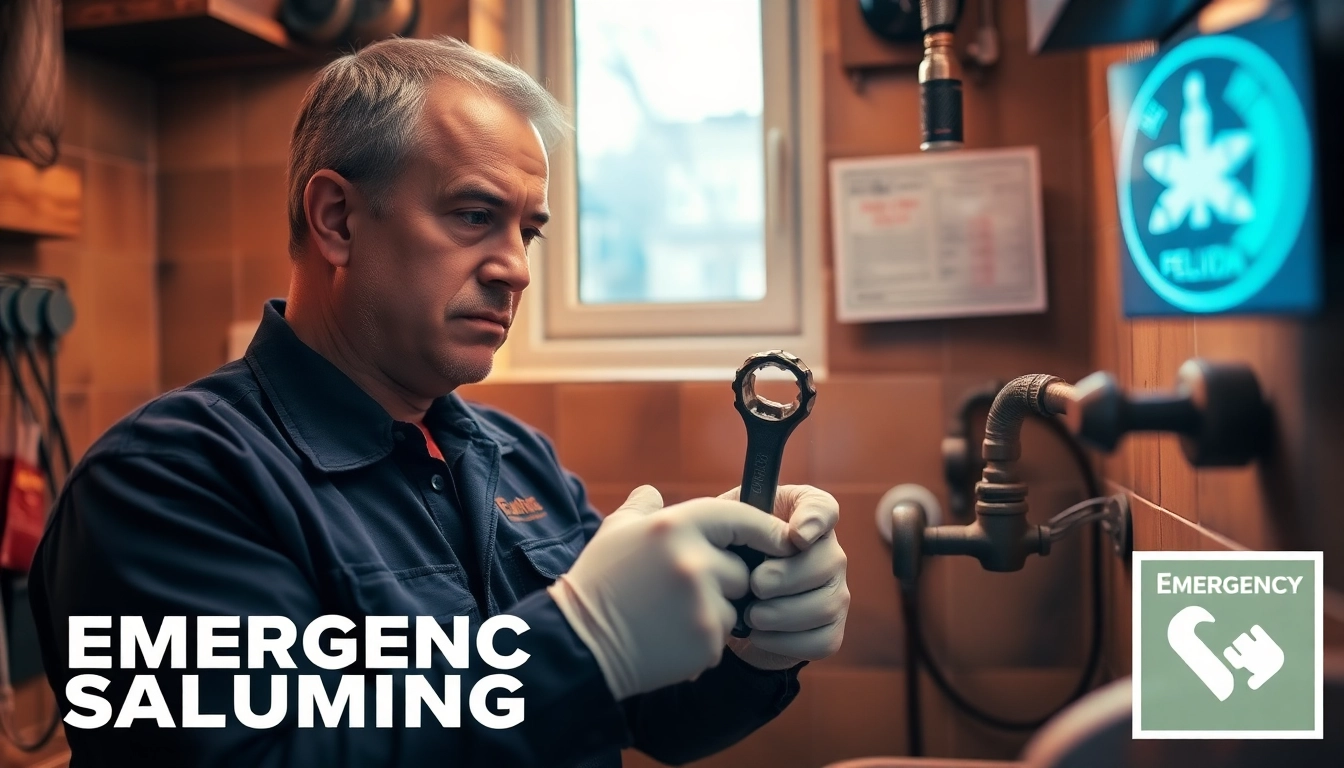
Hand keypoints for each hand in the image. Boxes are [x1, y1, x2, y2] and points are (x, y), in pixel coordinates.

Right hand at [548, 485, 796, 699]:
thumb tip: (653, 492)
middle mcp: (693, 561)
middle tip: (682, 589)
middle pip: (742, 568)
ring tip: (671, 613)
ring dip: (714, 609)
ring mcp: (702, 603)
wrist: (579, 646)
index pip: (740, 517)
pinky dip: (704, 637)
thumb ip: (643, 507)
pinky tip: (669, 636)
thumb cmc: (596, 583)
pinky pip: (723, 635)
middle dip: (722, 579)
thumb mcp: (615, 532)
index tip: (784, 538)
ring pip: (735, 604)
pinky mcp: (706, 642)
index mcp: (674, 526)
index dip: (766, 528)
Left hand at [719, 485, 848, 669]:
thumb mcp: (725, 529)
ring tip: (750, 613)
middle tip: (754, 585)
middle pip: (828, 561)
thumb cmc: (728, 558)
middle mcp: (829, 553)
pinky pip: (819, 640)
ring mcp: (835, 593)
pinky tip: (759, 633)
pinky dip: (783, 641)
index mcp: (801, 519)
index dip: (815, 520)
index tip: (796, 537)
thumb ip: (742, 517)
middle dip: (784, 577)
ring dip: (780, 613)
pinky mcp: (831, 631)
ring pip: (824, 605)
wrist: (728, 609)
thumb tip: (778, 535)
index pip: (823, 507)